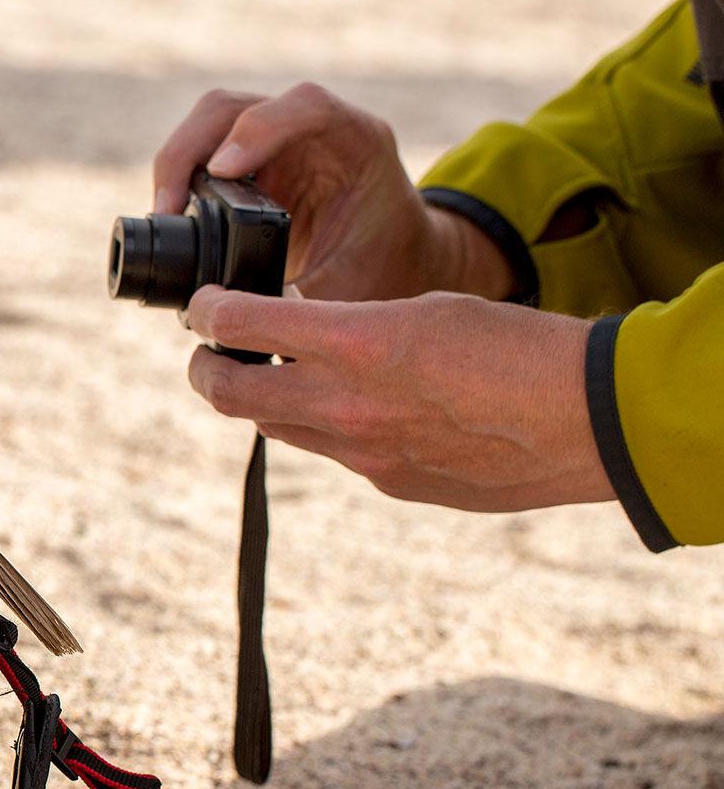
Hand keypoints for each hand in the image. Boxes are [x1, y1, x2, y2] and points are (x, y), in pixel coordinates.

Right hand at [153, 84, 514, 301]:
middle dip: (191, 148)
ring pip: (208, 124)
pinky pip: (199, 154)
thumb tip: (248, 322)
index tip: (222, 171)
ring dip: (176, 162)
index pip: (306, 108)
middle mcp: (309, 130)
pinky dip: (178, 180)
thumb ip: (306, 300)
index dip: (258, 129)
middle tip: (169, 207)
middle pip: (235, 108)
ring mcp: (272, 141)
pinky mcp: (245, 161)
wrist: (392, 262)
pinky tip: (172, 217)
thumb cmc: (381, 270)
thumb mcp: (355, 288)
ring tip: (165, 216)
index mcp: (357, 143)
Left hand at [186, 286, 611, 511]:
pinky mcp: (387, 482)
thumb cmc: (516, 346)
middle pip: (226, 394)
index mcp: (355, 343)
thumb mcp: (426, 309)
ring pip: (273, 427)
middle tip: (207, 351)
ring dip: (259, 400)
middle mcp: (344, 404)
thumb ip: (353, 326)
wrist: (588, 419)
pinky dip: (320, 425)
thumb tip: (300, 333)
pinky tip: (346, 405)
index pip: (240, 325)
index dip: (206, 312)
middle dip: (204, 369)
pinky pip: (330, 452)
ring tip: (270, 374)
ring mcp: (362, 452)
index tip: (201, 305)